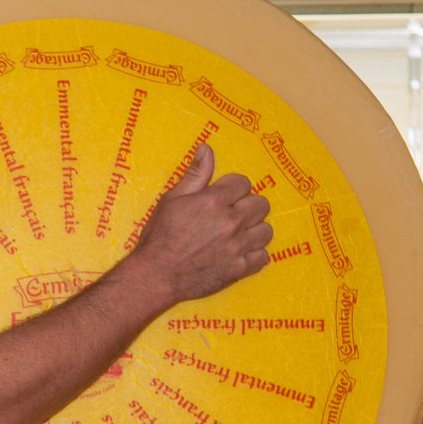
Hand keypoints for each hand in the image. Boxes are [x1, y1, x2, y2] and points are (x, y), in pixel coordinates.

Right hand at [132, 144, 271, 302]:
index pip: (243, 183)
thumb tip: (207, 149)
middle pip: (261, 205)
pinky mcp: (239, 269)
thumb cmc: (160, 236)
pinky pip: (263, 257)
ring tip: (238, 234)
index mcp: (214, 201)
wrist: (156, 275)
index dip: (233, 188)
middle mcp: (231, 222)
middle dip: (247, 207)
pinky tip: (240, 253)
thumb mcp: (172, 200)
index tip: (223, 197)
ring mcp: (237, 247)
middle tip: (232, 215)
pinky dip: (254, 254)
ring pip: (266, 231)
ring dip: (254, 230)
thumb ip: (195, 174)